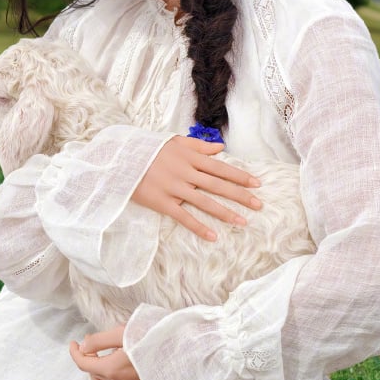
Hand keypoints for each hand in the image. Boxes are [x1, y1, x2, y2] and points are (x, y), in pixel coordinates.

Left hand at [69, 325, 144, 379]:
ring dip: (98, 376)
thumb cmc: (151, 336)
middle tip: (96, 346)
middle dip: (90, 361)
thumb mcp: (122, 331)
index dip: (75, 352)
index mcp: (112, 367)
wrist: (178, 348)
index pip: (84, 363)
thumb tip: (83, 347)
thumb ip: (99, 340)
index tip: (74, 343)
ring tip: (105, 362)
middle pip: (93, 375)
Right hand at [131, 135, 262, 240]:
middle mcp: (185, 172)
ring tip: (243, 221)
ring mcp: (174, 188)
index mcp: (189, 157)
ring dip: (225, 213)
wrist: (120, 160)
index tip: (257, 183)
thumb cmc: (147, 150)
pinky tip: (213, 237)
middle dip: (240, 195)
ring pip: (204, 202)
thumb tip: (220, 149)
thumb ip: (198, 145)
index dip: (239, 176)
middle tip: (259, 205)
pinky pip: (183, 217)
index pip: (220, 167)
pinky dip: (198, 227)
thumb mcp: (173, 142)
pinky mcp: (162, 202)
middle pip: (217, 185)